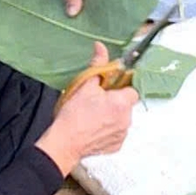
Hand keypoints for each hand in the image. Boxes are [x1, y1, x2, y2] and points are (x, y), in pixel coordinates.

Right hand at [36, 42, 138, 172]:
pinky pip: (116, 132)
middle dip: (114, 101)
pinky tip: (93, 127)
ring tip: (93, 115)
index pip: (131, 89)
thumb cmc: (73, 117)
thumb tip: (101, 48)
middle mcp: (126, 119)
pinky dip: (108, 129)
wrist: (64, 143)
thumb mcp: (85, 85)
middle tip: (97, 101)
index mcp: (122, 102)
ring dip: (112, 115)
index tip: (109, 88)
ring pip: (122, 118)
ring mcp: (122, 134)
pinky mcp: (116, 145)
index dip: (120, 87)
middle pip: (126, 104)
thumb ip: (97, 64)